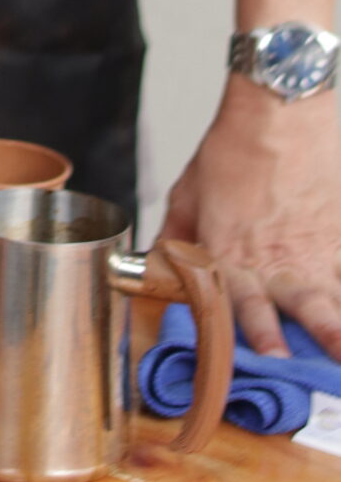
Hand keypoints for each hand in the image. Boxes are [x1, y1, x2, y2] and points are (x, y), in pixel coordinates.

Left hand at [164, 80, 340, 358]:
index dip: (254, 337)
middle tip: (322, 372)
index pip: (242, 305)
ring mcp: (316, 247)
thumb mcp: (190, 190)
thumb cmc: (232, 147)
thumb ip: (177, 232)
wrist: (279, 109)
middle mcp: (279, 257)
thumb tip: (157, 259)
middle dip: (310, 341)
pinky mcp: (339, 231)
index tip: (267, 363)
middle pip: (300, 309)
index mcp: (236, 251)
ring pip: (335, 297)